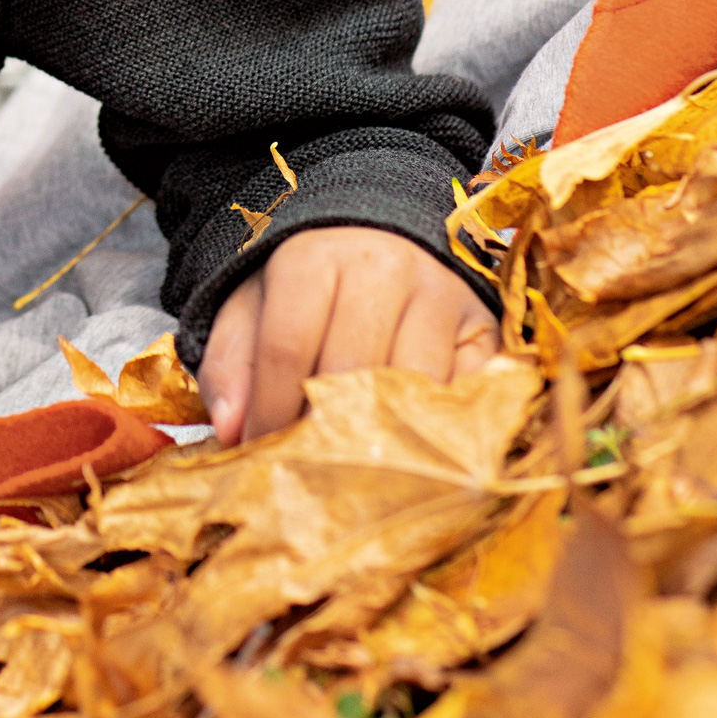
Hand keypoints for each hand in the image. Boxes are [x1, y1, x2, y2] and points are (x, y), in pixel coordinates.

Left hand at [197, 225, 498, 446]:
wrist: (383, 240)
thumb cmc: (310, 287)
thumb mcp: (253, 307)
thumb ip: (231, 363)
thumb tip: (233, 429)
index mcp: (314, 257)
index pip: (286, 345)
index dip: (268, 411)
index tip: (259, 455)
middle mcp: (384, 267)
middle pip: (351, 372)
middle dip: (323, 435)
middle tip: (307, 477)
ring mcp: (442, 296)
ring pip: (412, 389)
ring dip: (382, 442)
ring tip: (356, 475)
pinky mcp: (486, 329)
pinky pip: (467, 396)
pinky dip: (438, 435)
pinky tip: (413, 457)